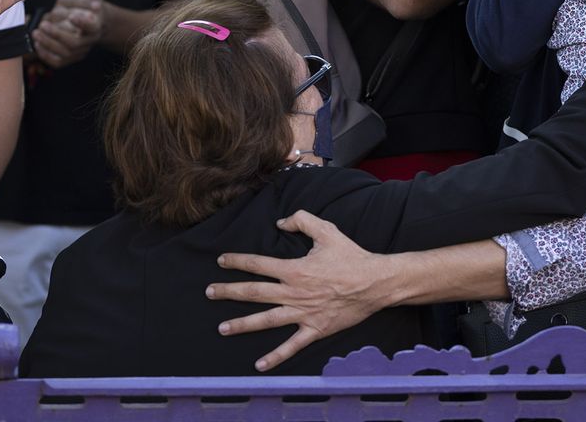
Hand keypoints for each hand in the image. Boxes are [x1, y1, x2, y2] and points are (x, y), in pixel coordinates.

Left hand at [31, 0, 103, 68]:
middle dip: (57, 35)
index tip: (72, 15)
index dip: (82, 23)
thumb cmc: (89, 2)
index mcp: (96, 22)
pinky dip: (45, 54)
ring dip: (48, 44)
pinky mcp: (70, 57)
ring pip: (65, 53)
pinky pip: (58, 62)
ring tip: (36, 32)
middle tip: (43, 25)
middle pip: (75, 43)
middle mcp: (89, 39)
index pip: (92, 26)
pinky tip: (37, 43)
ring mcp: (80, 50)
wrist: (94, 20)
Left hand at [207, 209, 393, 371]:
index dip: (238, 261)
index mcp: (294, 269)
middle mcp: (294, 292)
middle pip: (254, 292)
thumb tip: (280, 220)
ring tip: (222, 328)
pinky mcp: (315, 329)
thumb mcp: (327, 230)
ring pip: (266, 320)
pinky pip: (292, 345)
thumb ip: (302, 220)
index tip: (221, 261)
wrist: (375, 282)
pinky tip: (259, 365)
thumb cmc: (351, 256)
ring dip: (242, 324)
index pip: (258, 264)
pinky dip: (276, 356)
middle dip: (229, 292)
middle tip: (209, 293)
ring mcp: (303, 313)